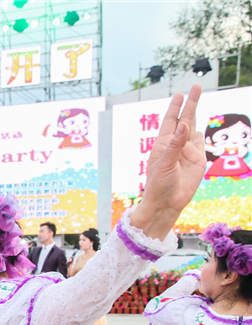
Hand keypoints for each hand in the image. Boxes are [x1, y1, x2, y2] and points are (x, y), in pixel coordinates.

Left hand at [133, 85, 204, 235]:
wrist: (167, 203)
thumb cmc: (159, 184)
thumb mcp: (164, 163)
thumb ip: (175, 144)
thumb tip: (185, 125)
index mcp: (164, 144)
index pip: (170, 121)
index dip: (175, 107)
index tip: (179, 94)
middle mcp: (176, 145)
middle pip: (185, 119)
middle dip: (190, 103)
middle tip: (196, 86)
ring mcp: (188, 152)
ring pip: (194, 129)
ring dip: (194, 116)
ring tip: (194, 100)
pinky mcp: (198, 161)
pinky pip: (200, 144)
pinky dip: (200, 136)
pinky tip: (198, 130)